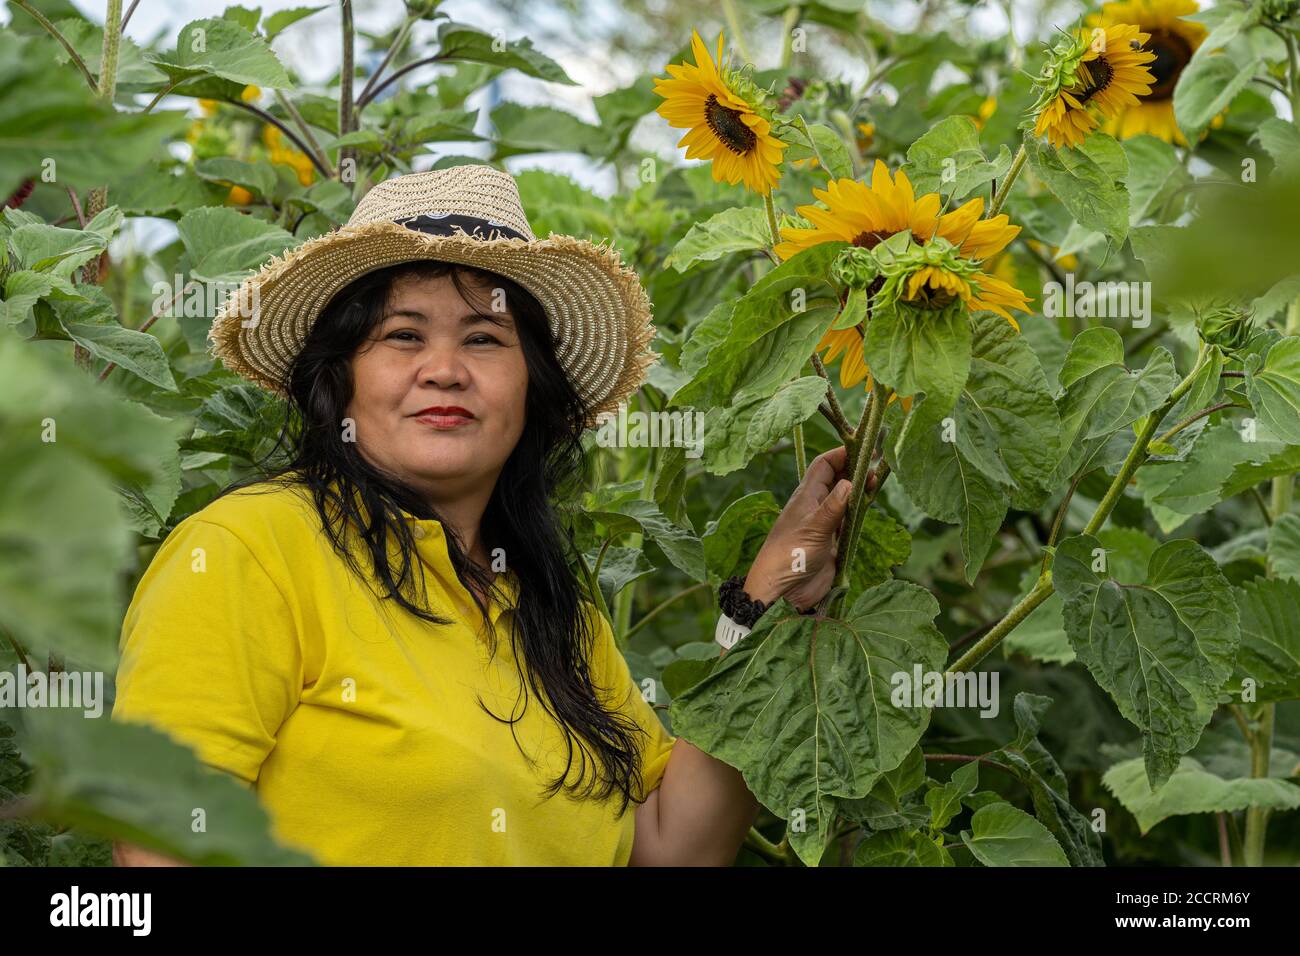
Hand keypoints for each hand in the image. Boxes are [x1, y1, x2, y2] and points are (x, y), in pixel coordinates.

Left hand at [743, 446, 875, 611]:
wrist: (785, 590)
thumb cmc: (792, 554)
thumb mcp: (814, 527)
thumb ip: (833, 506)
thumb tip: (850, 483)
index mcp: (806, 496)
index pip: (824, 465)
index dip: (842, 454)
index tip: (863, 449)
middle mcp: (815, 505)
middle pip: (837, 479)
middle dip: (854, 469)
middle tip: (876, 465)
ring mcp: (825, 523)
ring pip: (845, 499)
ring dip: (859, 490)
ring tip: (875, 482)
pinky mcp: (833, 540)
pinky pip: (849, 520)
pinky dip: (859, 511)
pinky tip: (869, 506)